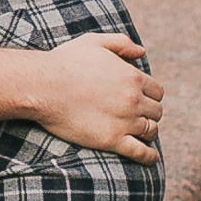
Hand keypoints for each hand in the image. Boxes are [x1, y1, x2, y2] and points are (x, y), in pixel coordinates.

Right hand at [26, 35, 162, 162]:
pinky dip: (149, 156)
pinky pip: (141, 152)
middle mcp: (134, 99)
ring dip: (148, 132)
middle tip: (138, 117)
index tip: (142, 100)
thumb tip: (142, 51)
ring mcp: (125, 121)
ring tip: (141, 134)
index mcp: (132, 76)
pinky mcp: (112, 140)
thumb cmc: (65, 62)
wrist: (43, 87)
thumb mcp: (94, 42)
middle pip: (156, 111)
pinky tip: (151, 158)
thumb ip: (121, 43)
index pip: (157, 91)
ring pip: (151, 130)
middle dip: (149, 113)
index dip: (150, 96)